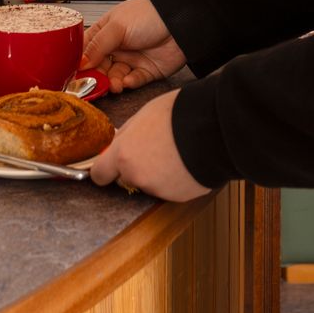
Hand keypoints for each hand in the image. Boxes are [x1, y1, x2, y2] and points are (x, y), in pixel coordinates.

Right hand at [81, 0, 185, 91]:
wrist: (181, 21)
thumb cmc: (149, 15)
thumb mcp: (117, 27)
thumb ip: (97, 46)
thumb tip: (81, 63)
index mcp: (106, 32)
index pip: (86, 50)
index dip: (80, 63)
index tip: (74, 75)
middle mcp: (117, 47)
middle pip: (99, 68)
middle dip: (96, 78)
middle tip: (94, 86)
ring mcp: (131, 59)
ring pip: (115, 77)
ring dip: (113, 83)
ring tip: (114, 85)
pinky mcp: (146, 71)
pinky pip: (133, 82)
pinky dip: (129, 84)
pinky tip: (127, 81)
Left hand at [89, 92, 208, 200]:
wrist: (214, 128)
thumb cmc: (178, 115)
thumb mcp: (143, 115)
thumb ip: (126, 135)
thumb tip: (117, 143)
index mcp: (123, 155)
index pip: (99, 174)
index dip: (105, 169)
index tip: (110, 165)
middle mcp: (137, 176)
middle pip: (126, 179)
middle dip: (134, 169)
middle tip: (153, 151)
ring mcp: (158, 189)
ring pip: (149, 184)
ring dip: (157, 174)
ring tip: (175, 153)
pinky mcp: (178, 197)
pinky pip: (170, 189)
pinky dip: (175, 180)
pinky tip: (186, 163)